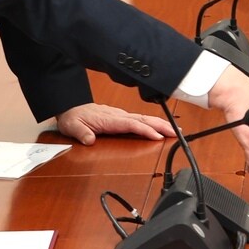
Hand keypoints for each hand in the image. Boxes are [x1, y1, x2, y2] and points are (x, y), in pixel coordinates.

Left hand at [54, 103, 175, 144]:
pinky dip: (152, 123)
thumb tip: (89, 139)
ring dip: (160, 124)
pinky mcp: (122, 118)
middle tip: (176, 132)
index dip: (145, 130)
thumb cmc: (74, 118)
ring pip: (144, 119)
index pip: (131, 124)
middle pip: (143, 119)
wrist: (72, 108)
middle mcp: (118, 116)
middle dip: (160, 125)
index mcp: (109, 119)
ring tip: (174, 130)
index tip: (157, 136)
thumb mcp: (72, 126)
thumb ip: (81, 133)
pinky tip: (160, 127)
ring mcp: (121, 116)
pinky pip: (140, 120)